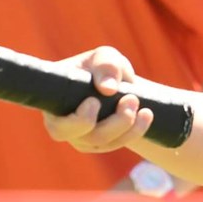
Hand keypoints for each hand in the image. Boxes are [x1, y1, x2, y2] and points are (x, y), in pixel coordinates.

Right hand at [41, 46, 156, 151]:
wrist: (115, 82)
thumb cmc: (101, 67)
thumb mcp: (104, 57)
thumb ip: (105, 66)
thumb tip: (108, 89)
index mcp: (55, 105)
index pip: (58, 126)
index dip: (77, 121)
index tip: (94, 102)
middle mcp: (64, 128)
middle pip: (85, 138)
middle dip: (112, 123)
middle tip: (130, 99)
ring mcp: (82, 139)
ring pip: (104, 142)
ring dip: (126, 124)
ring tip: (137, 100)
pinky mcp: (101, 144)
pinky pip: (118, 143)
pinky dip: (135, 130)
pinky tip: (147, 114)